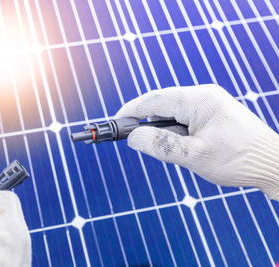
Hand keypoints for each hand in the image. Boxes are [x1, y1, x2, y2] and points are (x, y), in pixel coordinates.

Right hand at [116, 84, 278, 199]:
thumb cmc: (239, 159)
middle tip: (133, 139)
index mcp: (199, 100)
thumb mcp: (195, 155)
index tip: (115, 122)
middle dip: (145, 120)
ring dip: (163, 129)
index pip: (155, 100)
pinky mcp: (211, 115)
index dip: (132, 110)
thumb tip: (133, 138)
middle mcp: (203, 96)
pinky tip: (182, 147)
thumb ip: (161, 145)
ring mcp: (208, 105)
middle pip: (162, 103)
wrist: (273, 164)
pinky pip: (184, 119)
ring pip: (172, 113)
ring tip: (169, 150)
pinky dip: (175, 132)